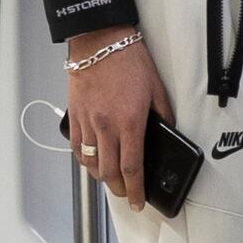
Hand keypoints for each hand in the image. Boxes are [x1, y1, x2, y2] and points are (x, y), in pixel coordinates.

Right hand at [63, 32, 163, 208]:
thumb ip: (163, 115)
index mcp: (130, 122)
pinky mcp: (75, 115)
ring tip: (110, 179)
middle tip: (125, 194)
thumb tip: (167, 131)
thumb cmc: (128, 60)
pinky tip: (90, 160)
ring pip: (90, 162)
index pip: (132, 168)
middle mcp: (106, 127)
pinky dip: (82, 159)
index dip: (135, 191)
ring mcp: (87, 122)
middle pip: (109, 172)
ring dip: (101, 176)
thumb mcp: (156, 89)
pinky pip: (75, 146)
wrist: (100, 41)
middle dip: (118, 189)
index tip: (138, 201)